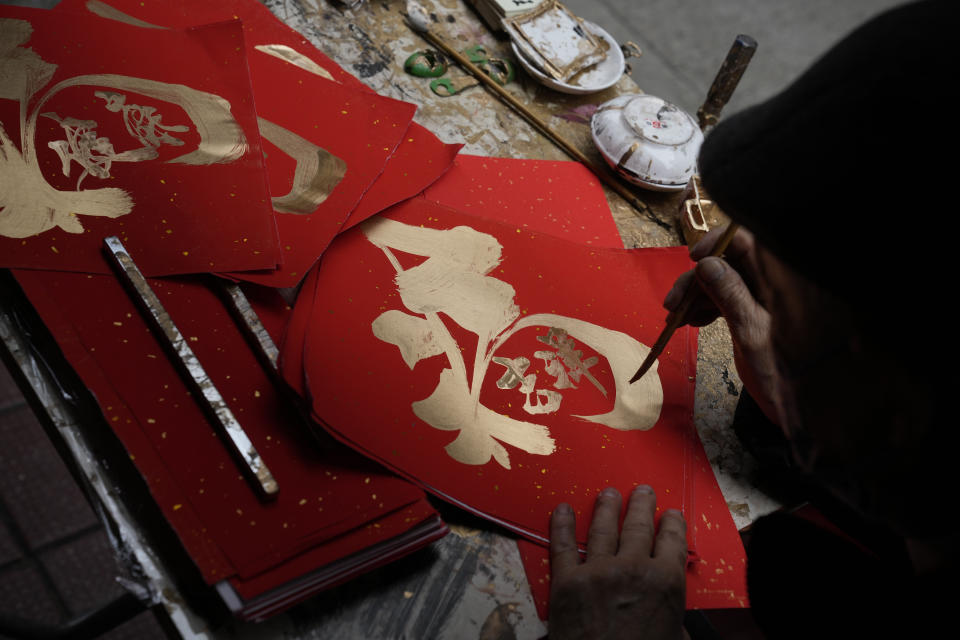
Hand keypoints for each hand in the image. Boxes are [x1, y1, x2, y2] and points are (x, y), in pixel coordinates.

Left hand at [548, 486, 689, 639]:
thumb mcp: (672, 639)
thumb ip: (672, 621)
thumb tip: (671, 623)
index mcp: (665, 583)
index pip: (672, 541)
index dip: (672, 524)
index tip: (670, 514)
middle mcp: (633, 569)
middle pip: (638, 526)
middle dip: (640, 505)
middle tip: (641, 490)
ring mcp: (598, 572)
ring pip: (604, 528)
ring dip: (607, 507)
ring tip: (608, 494)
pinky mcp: (567, 582)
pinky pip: (563, 547)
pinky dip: (562, 525)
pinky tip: (563, 511)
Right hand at [663, 226, 781, 424]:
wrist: (795, 407)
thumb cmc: (783, 371)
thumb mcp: (751, 332)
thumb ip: (730, 295)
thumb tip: (705, 264)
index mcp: (780, 281)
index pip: (747, 242)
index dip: (718, 243)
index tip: (693, 258)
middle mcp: (770, 284)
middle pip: (726, 263)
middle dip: (696, 279)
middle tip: (672, 302)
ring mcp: (759, 298)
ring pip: (719, 282)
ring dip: (694, 296)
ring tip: (676, 318)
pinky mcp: (750, 313)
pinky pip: (721, 300)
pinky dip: (702, 308)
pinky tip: (690, 322)